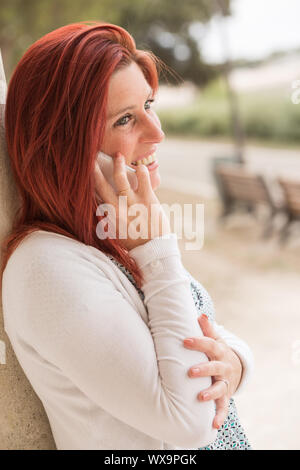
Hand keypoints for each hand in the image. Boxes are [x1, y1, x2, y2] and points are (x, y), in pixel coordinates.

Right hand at [94, 152, 169, 250]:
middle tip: (92, 157)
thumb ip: (107, 222)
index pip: (94, 196)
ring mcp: (133, 203)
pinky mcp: (148, 200)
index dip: (88, 183)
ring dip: (118, 164)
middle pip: (102, 185)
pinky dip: (141, 172)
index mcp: (108, 217)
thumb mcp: (115, 234)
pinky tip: (140, 167)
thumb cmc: (134, 243)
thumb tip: (99, 212)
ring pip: (121, 178)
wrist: (154, 251)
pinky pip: (143, 181)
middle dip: (95, 169)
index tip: (84, 172)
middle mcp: (118, 208)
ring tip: (118, 155)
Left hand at [183, 314, 242, 429]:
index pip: (210, 345)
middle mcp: (223, 367)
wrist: (235, 368)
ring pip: (219, 388)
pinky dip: (219, 415)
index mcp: (219, 351)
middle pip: (215, 367)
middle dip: (204, 369)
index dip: (198, 343)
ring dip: (211, 393)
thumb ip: (207, 329)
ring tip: (200, 397)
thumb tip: (200, 314)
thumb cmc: (218, 351)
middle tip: (191, 372)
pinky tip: (214, 424)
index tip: (185, 341)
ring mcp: (225, 382)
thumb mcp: (215, 339)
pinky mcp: (225, 395)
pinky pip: (223, 407)